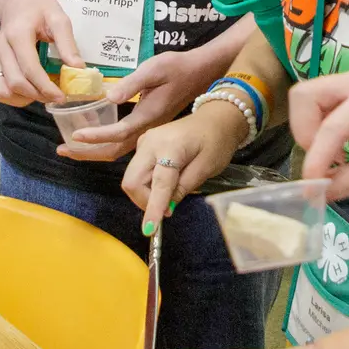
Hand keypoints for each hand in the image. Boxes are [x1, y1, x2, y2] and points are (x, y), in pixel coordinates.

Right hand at [0, 0, 81, 106]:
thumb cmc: (38, 6)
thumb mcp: (58, 17)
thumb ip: (67, 43)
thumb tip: (78, 68)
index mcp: (18, 35)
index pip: (29, 68)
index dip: (45, 87)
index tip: (62, 95)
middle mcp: (3, 48)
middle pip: (15, 83)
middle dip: (37, 95)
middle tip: (57, 96)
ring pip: (2, 89)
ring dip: (23, 98)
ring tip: (43, 94)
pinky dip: (13, 96)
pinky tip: (30, 91)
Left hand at [58, 45, 238, 166]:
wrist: (200, 72)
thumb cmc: (177, 67)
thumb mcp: (153, 68)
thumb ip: (132, 83)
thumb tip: (109, 97)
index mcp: (147, 116)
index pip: (117, 133)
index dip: (95, 136)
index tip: (75, 135)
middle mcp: (148, 128)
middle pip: (115, 151)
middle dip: (88, 153)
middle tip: (62, 151)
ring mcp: (150, 130)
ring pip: (120, 149)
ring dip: (95, 151)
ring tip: (72, 147)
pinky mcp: (150, 126)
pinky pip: (125, 142)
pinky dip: (106, 143)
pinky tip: (95, 136)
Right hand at [113, 108, 250, 233]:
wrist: (215, 119)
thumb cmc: (216, 142)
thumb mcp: (206, 168)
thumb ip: (184, 188)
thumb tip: (165, 208)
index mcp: (170, 146)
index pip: (158, 183)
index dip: (153, 208)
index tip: (149, 230)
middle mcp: (149, 142)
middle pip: (132, 181)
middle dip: (145, 201)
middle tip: (167, 208)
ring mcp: (143, 142)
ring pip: (132, 179)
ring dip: (147, 194)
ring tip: (172, 192)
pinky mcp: (142, 145)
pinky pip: (137, 172)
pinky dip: (148, 184)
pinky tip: (166, 182)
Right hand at [291, 71, 348, 198]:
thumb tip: (312, 194)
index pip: (332, 126)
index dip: (316, 159)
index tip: (311, 188)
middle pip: (306, 97)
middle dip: (306, 134)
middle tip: (325, 163)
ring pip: (307, 100)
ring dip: (310, 133)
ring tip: (333, 159)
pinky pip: (317, 107)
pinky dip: (318, 131)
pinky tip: (339, 152)